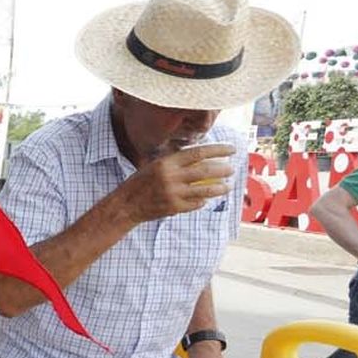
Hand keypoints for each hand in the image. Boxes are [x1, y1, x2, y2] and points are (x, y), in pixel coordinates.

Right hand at [116, 143, 234, 223]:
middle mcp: (170, 177)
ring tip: (227, 186)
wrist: (126, 205)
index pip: (198, 153)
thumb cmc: (141, 183)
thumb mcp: (155, 166)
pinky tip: (205, 199)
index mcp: (166, 163)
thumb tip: (200, 156)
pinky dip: (202, 201)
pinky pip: (195, 204)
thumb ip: (175, 162)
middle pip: (205, 172)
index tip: (231, 150)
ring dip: (220, 188)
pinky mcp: (174, 208)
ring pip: (205, 190)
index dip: (218, 150)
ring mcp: (173, 194)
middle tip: (231, 169)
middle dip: (223, 170)